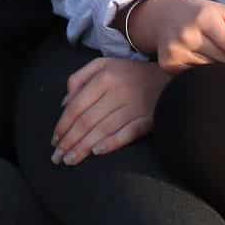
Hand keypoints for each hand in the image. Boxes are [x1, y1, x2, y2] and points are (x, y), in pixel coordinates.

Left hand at [51, 57, 170, 165]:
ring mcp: (134, 106)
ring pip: (103, 130)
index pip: (77, 106)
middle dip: (70, 141)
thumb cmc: (130, 73)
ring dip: (84, 147)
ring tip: (70, 160)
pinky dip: (112, 143)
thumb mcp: (103, 65)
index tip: (54, 140)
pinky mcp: (149, 119)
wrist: (170, 76)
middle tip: (57, 157)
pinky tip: (97, 152)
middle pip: (88, 120)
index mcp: (104, 76)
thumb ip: (79, 79)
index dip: (63, 125)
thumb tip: (64, 104)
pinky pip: (128, 133)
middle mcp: (118, 91)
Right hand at [130, 0, 224, 71]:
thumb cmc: (200, 14)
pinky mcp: (168, 65)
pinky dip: (207, 76)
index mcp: (203, 18)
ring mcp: (176, 52)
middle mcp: (187, 35)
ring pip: (213, 72)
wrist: (163, 17)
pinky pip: (197, 77)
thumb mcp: (223, 11)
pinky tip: (207, 65)